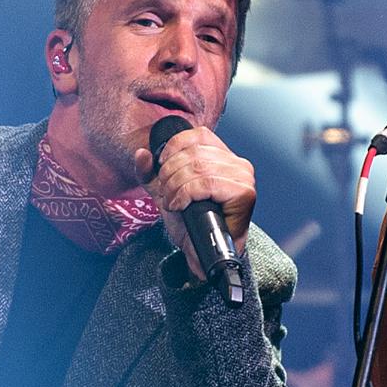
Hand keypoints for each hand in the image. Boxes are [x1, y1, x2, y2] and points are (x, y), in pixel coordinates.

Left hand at [133, 126, 255, 280]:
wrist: (200, 251)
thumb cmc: (190, 222)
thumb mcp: (164, 191)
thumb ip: (150, 172)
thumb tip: (142, 153)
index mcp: (224, 157)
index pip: (198, 135)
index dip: (174, 148)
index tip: (162, 168)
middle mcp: (238, 164)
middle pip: (194, 154)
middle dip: (171, 174)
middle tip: (166, 193)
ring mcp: (243, 178)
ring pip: (198, 169)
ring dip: (176, 187)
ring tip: (172, 202)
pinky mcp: (244, 193)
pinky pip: (206, 184)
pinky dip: (185, 194)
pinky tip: (180, 206)